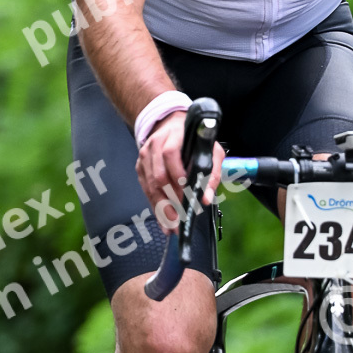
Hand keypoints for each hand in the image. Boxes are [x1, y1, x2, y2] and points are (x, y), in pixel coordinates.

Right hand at [136, 112, 224, 228]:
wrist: (171, 125)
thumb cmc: (194, 140)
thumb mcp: (211, 150)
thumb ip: (212, 173)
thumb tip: (205, 199)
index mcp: (173, 136)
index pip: (170, 153)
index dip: (176, 173)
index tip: (186, 192)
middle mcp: (154, 145)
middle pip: (158, 175)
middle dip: (169, 200)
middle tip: (179, 219)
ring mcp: (145, 157)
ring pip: (150, 186)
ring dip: (162, 208)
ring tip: (172, 227)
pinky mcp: (140, 168)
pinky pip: (146, 191)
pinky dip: (155, 208)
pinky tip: (163, 222)